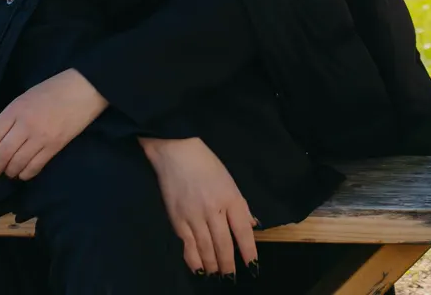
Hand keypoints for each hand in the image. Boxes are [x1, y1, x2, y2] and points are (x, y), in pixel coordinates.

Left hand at [0, 68, 107, 179]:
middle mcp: (25, 125)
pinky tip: (24, 172)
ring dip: (9, 172)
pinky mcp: (55, 146)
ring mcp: (41, 137)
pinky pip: (34, 167)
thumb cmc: (56, 88)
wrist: (87, 87)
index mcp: (16, 109)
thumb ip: (11, 116)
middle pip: (1, 154)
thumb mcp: (27, 96)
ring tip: (10, 172)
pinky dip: (25, 174)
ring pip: (16, 164)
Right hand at [140, 136, 259, 279]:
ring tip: (218, 275)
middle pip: (224, 244)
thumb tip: (252, 225)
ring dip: (213, 265)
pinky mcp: (178, 221)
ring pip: (206, 248)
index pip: (243, 230)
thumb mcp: (230, 180)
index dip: (249, 250)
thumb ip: (240, 205)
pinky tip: (199, 268)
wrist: (177, 153)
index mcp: (230, 197)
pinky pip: (188, 246)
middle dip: (229, 264)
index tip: (253, 266)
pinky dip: (194, 260)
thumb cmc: (207, 164)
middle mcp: (213, 210)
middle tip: (232, 278)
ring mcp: (194, 217)